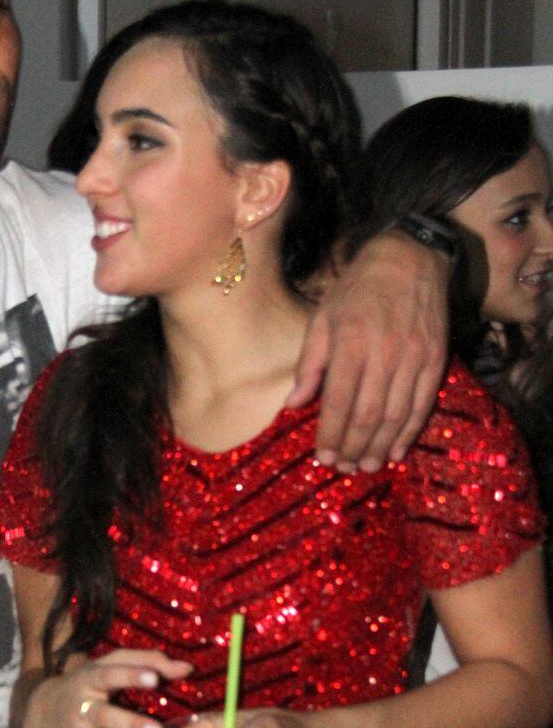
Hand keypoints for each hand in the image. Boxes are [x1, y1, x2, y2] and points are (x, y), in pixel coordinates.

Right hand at [24, 649, 192, 727]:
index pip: (108, 676)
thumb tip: (186, 669)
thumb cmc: (89, 685)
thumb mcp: (109, 666)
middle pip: (104, 716)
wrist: (41, 713)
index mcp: (89, 681)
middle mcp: (80, 709)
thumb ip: (147, 662)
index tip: (154, 679)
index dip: (130, 676)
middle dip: (130, 724)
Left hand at [287, 233, 448, 472]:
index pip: (338, 402)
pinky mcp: (435, 360)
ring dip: (379, 447)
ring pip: (395, 416)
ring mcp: (413, 358)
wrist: (409, 259)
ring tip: (365, 466)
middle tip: (343, 468)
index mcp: (349, 344)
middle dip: (353, 447)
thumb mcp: (322, 319)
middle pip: (367, 415)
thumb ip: (309, 364)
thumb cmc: (356, 291)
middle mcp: (384, 354)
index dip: (330, 435)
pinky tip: (395, 450)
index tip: (323, 458)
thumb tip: (292, 405)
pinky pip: (422, 405)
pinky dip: (409, 432)